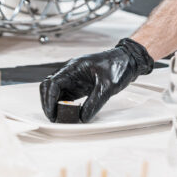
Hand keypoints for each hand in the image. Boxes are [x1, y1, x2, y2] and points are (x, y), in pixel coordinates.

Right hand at [39, 38, 153, 122]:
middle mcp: (71, 72)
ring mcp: (75, 78)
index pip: (52, 83)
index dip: (49, 100)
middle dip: (48, 103)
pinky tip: (69, 112)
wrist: (129, 60)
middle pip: (49, 87)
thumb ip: (94, 102)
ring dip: (55, 104)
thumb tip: (82, 117)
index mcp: (74, 67)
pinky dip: (64, 104)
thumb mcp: (108, 86)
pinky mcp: (80, 85)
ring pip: (56, 92)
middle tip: (54, 117)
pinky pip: (67, 95)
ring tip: (61, 117)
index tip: (52, 113)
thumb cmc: (119, 64)